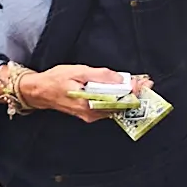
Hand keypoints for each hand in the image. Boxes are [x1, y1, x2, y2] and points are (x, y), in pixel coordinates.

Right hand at [0, 63, 131, 115]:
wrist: (39, 92)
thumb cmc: (55, 80)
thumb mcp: (77, 71)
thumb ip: (99, 75)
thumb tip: (118, 78)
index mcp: (88, 103)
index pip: (117, 99)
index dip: (133, 92)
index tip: (144, 84)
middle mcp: (91, 113)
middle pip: (119, 105)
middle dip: (135, 94)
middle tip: (147, 83)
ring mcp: (91, 115)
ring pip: (115, 107)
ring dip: (128, 96)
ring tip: (140, 85)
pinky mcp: (90, 114)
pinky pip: (109, 108)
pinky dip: (118, 99)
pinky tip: (124, 91)